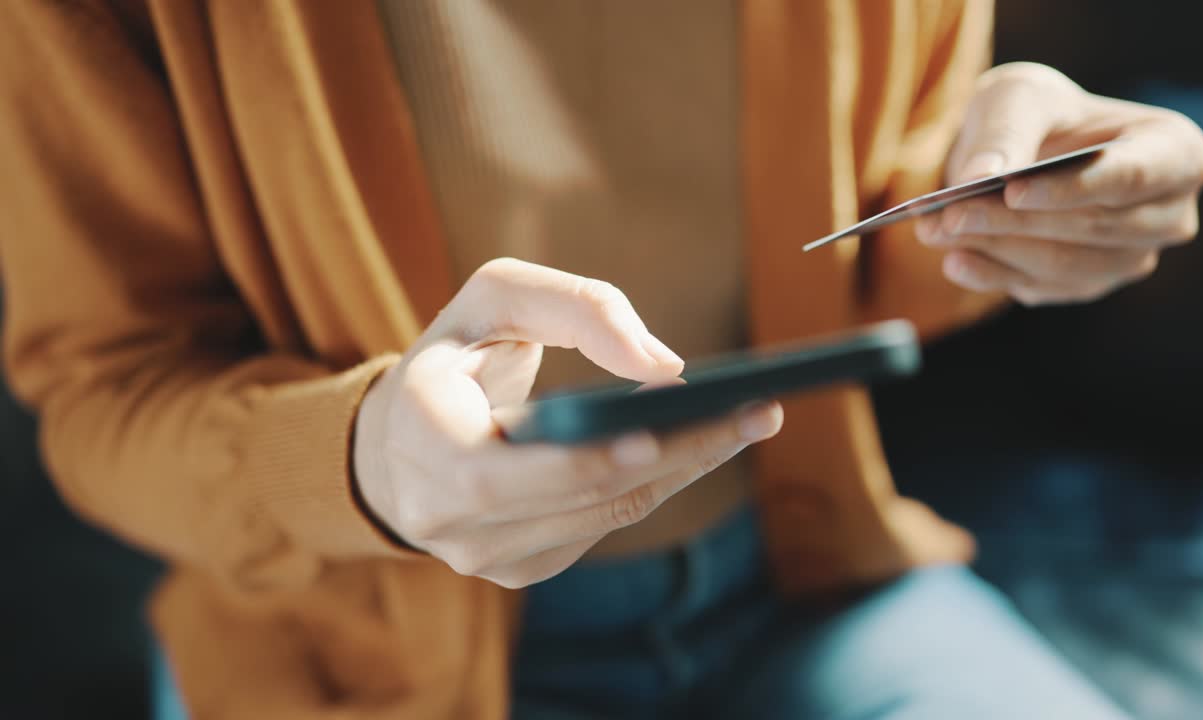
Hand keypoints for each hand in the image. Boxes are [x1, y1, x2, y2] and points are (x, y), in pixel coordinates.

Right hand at [352, 258, 782, 587]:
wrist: (401, 440)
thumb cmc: (457, 354)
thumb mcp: (495, 297)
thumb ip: (576, 308)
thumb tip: (664, 367)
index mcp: (417, 439)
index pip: (503, 469)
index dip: (583, 458)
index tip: (659, 429)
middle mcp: (440, 513)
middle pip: (579, 495)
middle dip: (674, 454)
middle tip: (756, 414)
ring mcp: (479, 553)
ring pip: (603, 516)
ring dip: (681, 469)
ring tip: (747, 423)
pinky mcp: (518, 568)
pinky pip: (602, 527)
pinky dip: (654, 484)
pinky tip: (697, 448)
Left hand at [917, 62, 1202, 304]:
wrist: (1018, 150)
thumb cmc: (1035, 112)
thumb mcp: (1016, 99)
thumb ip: (1005, 132)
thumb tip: (981, 176)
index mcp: (1176, 152)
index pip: (1131, 177)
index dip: (1072, 189)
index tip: (1012, 190)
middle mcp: (1168, 213)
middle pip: (1094, 228)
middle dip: (1018, 222)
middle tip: (951, 215)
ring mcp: (1131, 257)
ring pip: (1066, 265)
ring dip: (998, 251)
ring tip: (938, 233)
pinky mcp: (1087, 286)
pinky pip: (1043, 289)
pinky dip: (994, 275)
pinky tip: (954, 261)